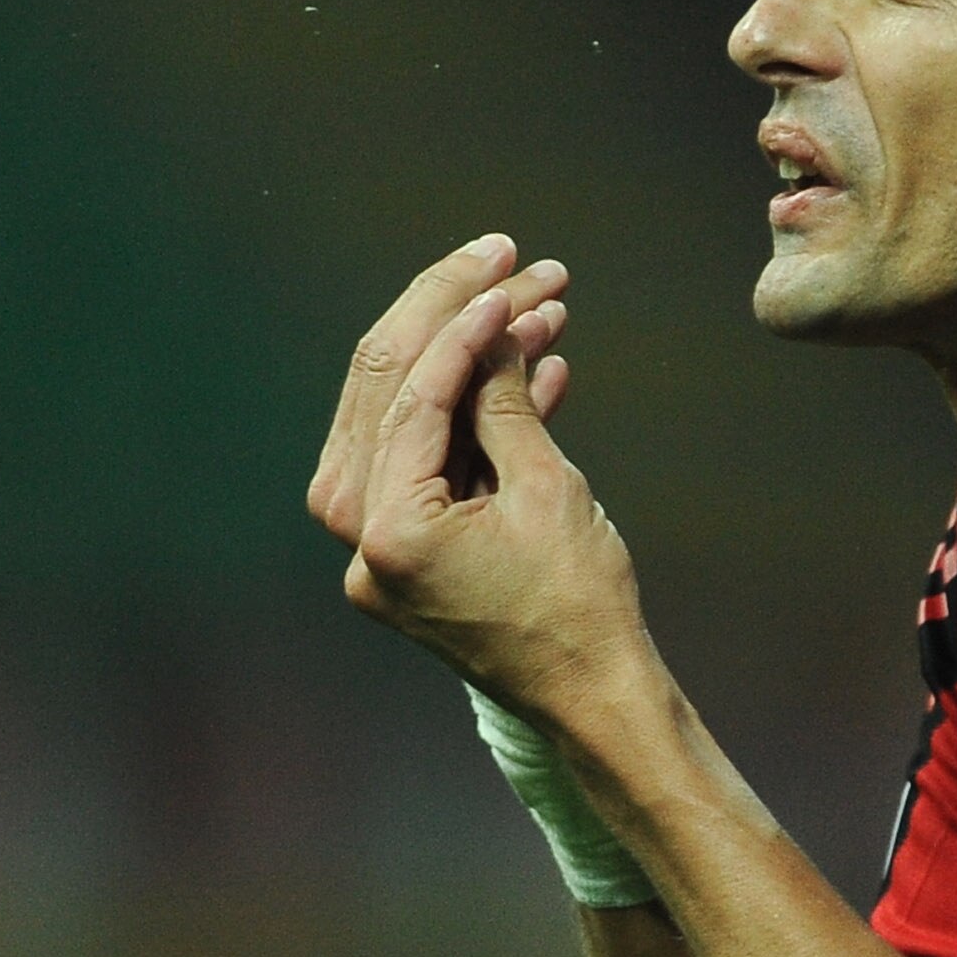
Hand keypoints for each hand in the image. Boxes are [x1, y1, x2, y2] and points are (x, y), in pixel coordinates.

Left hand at [308, 241, 648, 724]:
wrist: (594, 698)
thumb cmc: (580, 605)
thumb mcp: (549, 489)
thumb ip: (503, 402)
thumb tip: (491, 324)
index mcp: (388, 534)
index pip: (412, 397)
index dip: (463, 326)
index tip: (512, 278)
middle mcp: (361, 542)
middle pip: (388, 393)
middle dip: (455, 318)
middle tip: (508, 258)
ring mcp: (376, 549)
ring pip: (407, 417)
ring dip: (473, 359)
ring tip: (543, 303)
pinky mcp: (407, 549)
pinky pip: (431, 460)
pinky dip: (477, 415)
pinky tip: (537, 368)